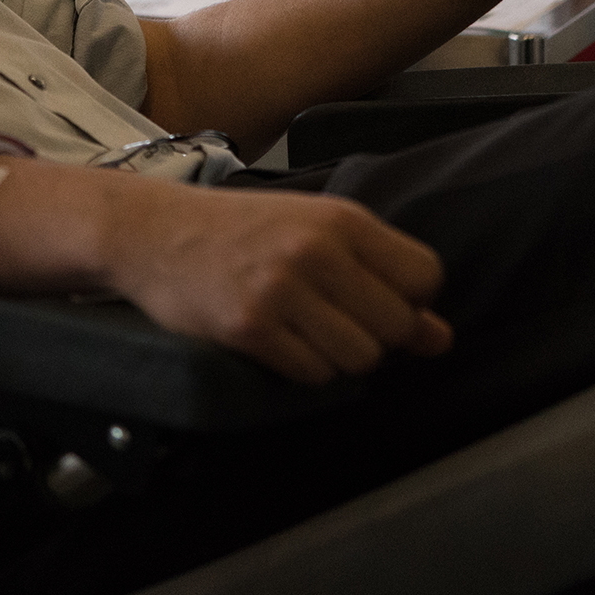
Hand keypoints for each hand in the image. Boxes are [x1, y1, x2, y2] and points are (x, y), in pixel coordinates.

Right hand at [103, 178, 450, 383]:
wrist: (156, 232)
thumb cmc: (242, 231)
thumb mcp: (315, 233)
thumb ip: (381, 278)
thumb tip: (439, 338)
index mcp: (342, 219)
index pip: (424, 276)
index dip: (410, 299)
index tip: (377, 299)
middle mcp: (316, 251)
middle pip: (396, 325)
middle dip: (377, 335)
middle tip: (337, 320)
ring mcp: (282, 290)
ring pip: (359, 358)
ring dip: (339, 356)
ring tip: (306, 330)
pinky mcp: (249, 327)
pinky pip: (313, 375)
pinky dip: (303, 368)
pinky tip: (278, 341)